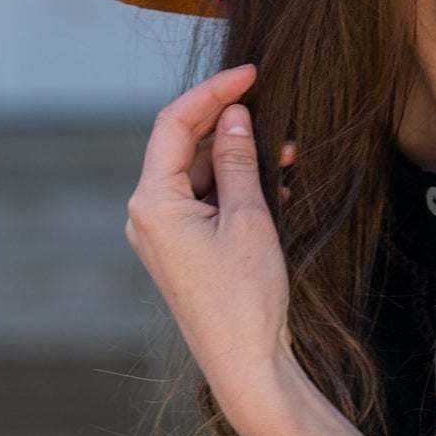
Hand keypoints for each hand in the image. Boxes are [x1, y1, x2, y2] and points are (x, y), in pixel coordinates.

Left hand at [126, 64, 293, 402]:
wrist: (245, 362)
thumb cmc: (246, 296)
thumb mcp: (249, 217)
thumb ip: (237, 161)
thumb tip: (234, 117)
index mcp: (152, 202)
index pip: (175, 123)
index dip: (213, 92)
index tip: (251, 73)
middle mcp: (148, 214)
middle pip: (184, 146)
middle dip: (229, 125)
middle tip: (275, 111)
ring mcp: (163, 233)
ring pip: (198, 173)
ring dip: (238, 158)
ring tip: (287, 154)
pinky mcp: (183, 248)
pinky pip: (205, 201)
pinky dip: (235, 186)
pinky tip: (274, 186)